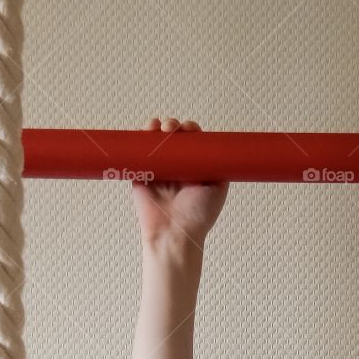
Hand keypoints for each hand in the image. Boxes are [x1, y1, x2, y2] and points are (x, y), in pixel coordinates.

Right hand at [131, 117, 228, 249]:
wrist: (175, 232)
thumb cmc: (199, 216)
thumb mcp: (218, 188)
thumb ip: (219, 166)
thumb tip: (219, 146)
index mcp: (194, 169)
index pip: (192, 142)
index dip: (191, 131)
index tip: (190, 129)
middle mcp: (176, 167)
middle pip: (173, 138)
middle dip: (173, 126)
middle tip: (173, 129)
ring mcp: (158, 170)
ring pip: (156, 142)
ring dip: (157, 128)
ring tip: (161, 128)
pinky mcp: (141, 175)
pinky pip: (138, 153)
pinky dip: (140, 139)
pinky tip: (147, 131)